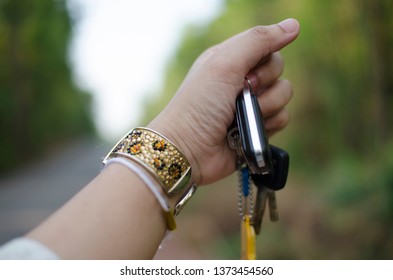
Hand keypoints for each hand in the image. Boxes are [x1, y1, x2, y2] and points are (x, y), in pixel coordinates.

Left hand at [149, 19, 299, 184]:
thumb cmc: (199, 104)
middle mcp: (242, 80)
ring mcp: (251, 105)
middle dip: (263, 83)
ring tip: (239, 117)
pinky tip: (247, 131)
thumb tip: (293, 26)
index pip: (266, 45)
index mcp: (230, 59)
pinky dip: (267, 125)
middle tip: (239, 94)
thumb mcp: (224, 63)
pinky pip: (283, 118)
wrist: (189, 149)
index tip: (246, 72)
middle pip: (278, 69)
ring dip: (265, 106)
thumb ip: (258, 41)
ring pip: (284, 94)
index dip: (264, 58)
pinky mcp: (257, 127)